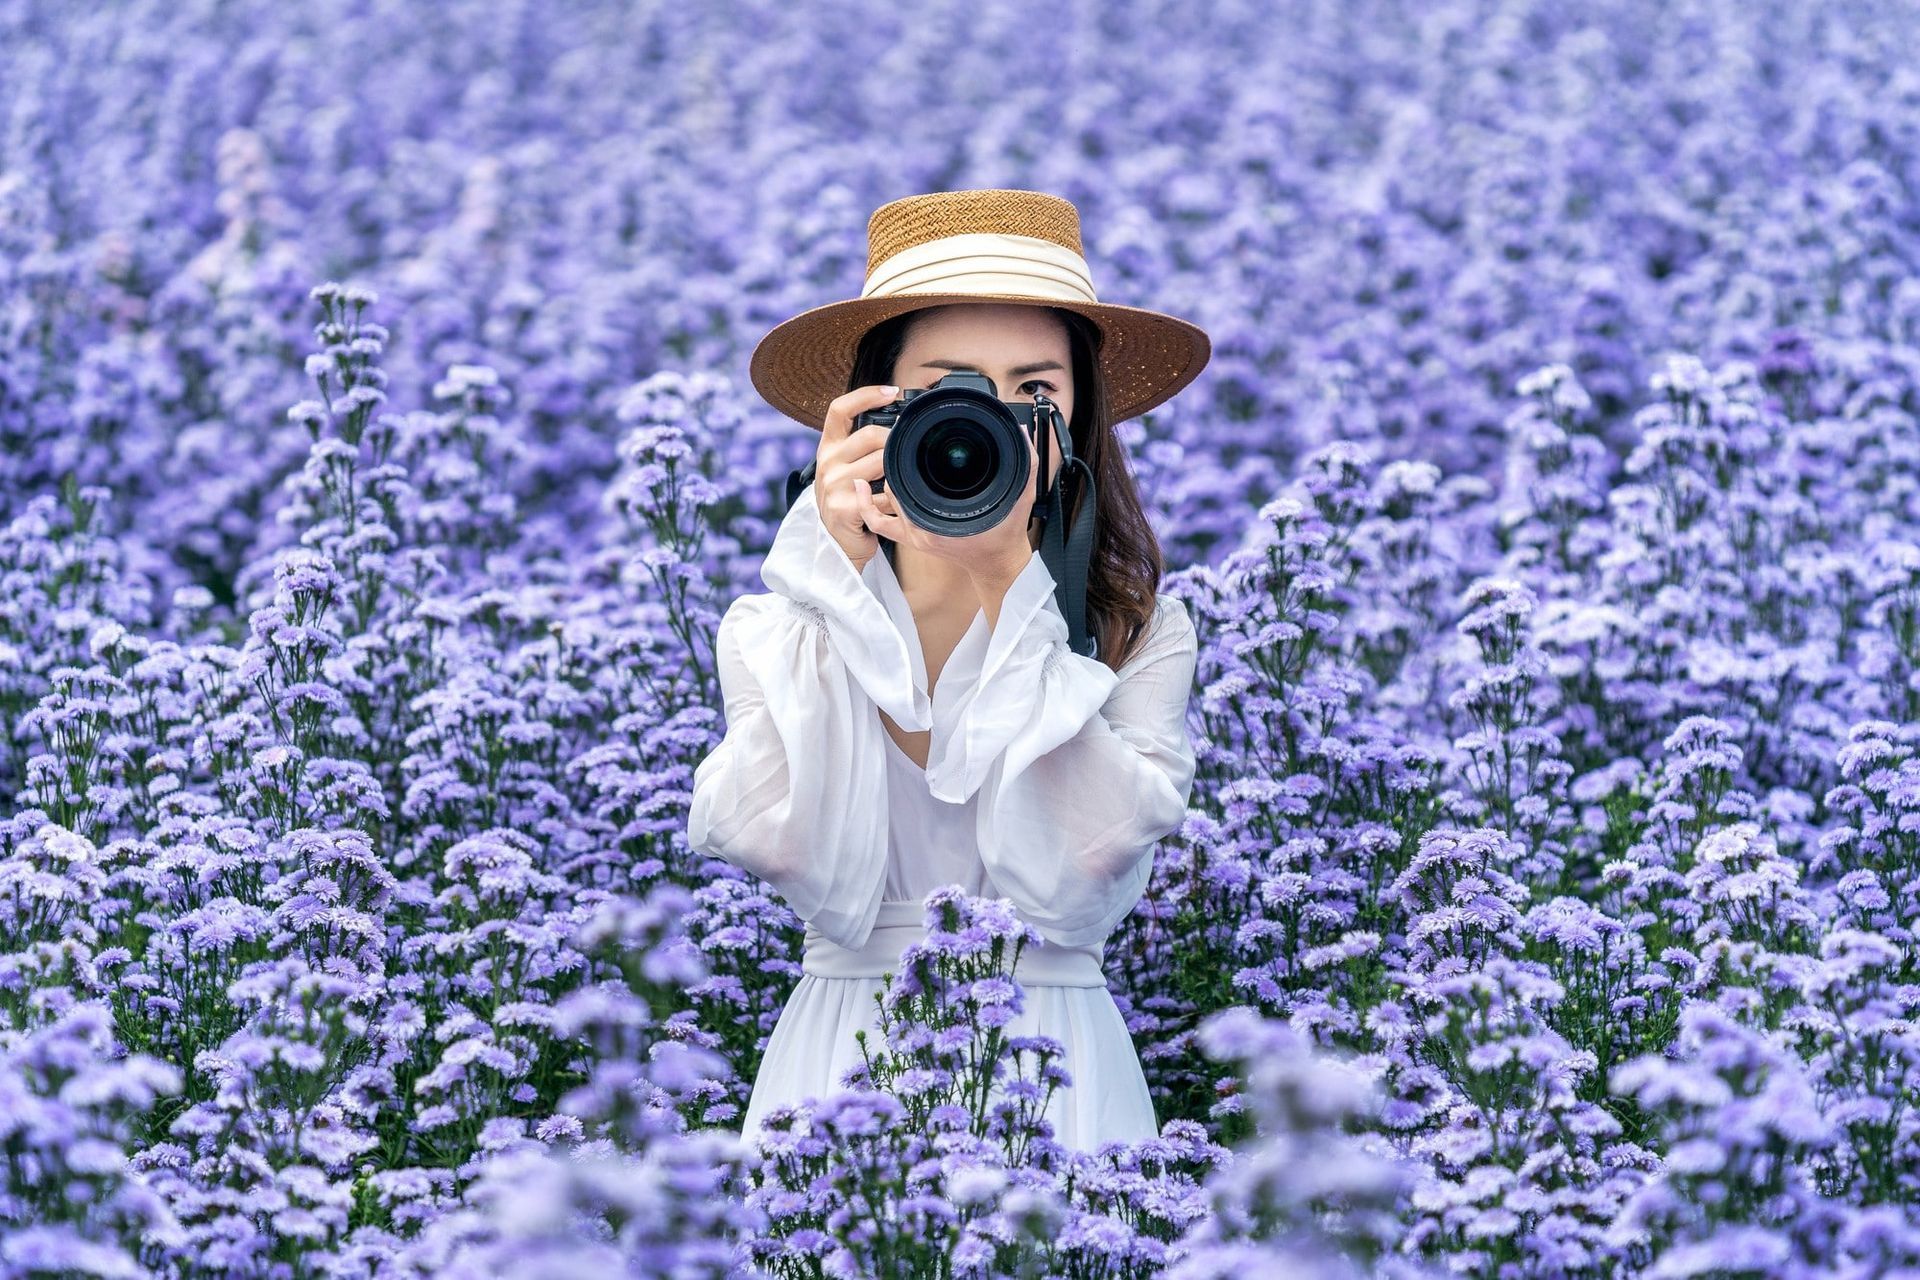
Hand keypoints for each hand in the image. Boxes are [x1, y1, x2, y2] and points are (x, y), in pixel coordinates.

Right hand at [813, 384, 902, 571]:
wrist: (838, 543)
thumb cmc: (850, 500)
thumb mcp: (847, 468)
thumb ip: (862, 447)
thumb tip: (898, 422)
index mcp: (828, 448)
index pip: (839, 409)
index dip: (866, 395)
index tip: (893, 391)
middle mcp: (827, 463)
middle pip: (871, 435)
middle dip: (895, 441)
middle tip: (909, 450)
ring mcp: (833, 485)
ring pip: (882, 462)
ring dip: (898, 472)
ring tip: (901, 481)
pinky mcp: (844, 508)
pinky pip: (883, 495)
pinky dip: (895, 500)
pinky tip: (895, 505)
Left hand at [857, 419, 1039, 581]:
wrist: (998, 564)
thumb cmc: (1006, 534)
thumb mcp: (1021, 495)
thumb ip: (1026, 463)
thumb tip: (1021, 431)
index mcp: (941, 521)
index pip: (908, 483)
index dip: (902, 458)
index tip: (903, 438)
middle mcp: (922, 529)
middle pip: (892, 488)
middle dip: (891, 465)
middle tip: (894, 441)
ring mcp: (914, 535)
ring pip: (884, 503)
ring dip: (882, 481)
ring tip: (883, 456)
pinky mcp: (912, 539)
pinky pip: (880, 524)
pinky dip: (867, 507)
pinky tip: (862, 487)